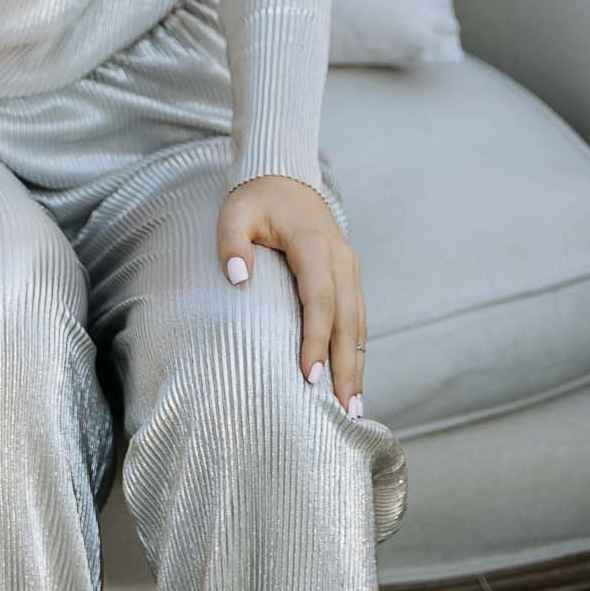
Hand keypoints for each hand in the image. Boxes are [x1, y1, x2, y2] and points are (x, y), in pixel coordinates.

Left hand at [217, 174, 370, 419]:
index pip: (319, 300)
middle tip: (345, 411)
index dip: (316, 340)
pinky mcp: (350, 277)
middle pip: (348, 321)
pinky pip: (357, 318)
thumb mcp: (234, 212)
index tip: (309, 377)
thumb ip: (231, 242)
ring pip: (358, 324)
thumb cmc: (255, 200)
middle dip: (347, 367)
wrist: (285, 179)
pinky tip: (352, 378)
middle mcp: (341, 260)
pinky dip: (357, 349)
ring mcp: (350, 269)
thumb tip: (237, 277)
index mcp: (314, 245)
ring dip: (357, 364)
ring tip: (353, 407)